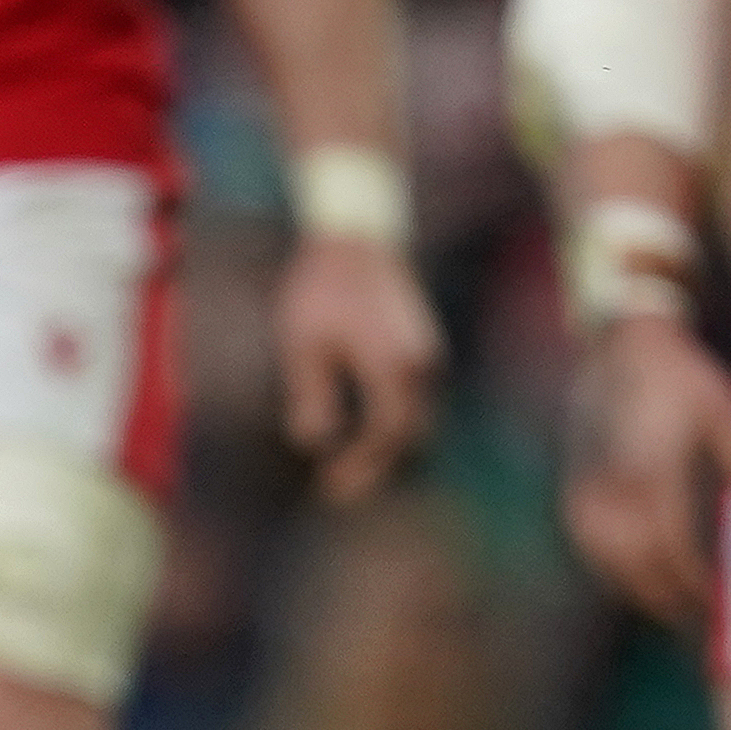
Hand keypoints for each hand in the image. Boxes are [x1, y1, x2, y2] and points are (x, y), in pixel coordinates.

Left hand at [273, 234, 440, 503]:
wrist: (356, 238)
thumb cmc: (322, 289)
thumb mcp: (303, 345)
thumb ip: (312, 396)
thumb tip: (316, 443)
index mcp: (395, 366)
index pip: (385, 434)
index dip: (359, 465)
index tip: (328, 485)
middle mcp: (422, 363)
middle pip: (409, 434)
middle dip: (375, 466)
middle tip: (335, 491)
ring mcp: (427, 354)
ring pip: (416, 419)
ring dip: (385, 449)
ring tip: (346, 470)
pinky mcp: (421, 347)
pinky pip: (413, 400)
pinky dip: (391, 424)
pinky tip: (360, 434)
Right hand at [565, 311, 730, 628]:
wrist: (619, 350)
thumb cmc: (679, 378)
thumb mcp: (725, 417)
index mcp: (650, 478)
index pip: (672, 557)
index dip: (696, 588)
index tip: (719, 604)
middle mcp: (609, 496)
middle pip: (637, 574)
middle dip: (669, 603)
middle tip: (699, 620)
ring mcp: (584, 498)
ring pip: (610, 568)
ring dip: (641, 592)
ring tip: (672, 606)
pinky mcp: (572, 495)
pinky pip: (594, 551)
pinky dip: (618, 571)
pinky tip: (640, 575)